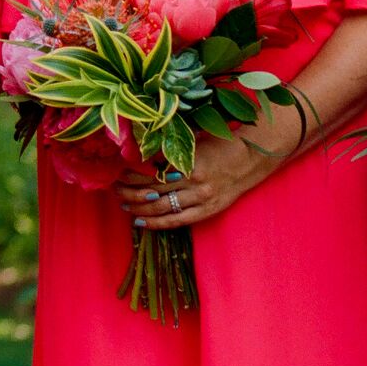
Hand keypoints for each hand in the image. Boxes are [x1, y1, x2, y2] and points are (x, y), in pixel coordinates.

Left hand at [123, 116, 296, 230]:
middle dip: (129, 192)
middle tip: (114, 190)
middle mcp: (193, 182)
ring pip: (161, 208)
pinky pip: (178, 221)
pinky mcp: (208, 210)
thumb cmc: (219, 143)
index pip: (149, 172)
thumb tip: (138, 155)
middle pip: (152, 191)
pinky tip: (141, 222)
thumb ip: (168, 151)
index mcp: (188, 161)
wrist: (252, 156)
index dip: (130, 175)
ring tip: (123, 205)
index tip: (117, 173)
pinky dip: (157, 223)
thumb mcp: (192, 141)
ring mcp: (202, 198)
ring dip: (138, 208)